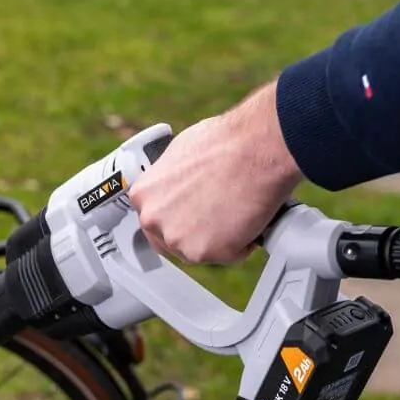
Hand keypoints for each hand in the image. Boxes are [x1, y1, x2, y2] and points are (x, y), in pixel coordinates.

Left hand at [128, 80, 302, 263]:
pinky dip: (243, 244)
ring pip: (200, 251)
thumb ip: (171, 182)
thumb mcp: (180, 154)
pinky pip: (228, 256)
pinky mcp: (204, 253)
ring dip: (219, 239)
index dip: (178, 217)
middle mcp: (153, 220)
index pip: (154, 220)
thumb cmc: (226, 143)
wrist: (256, 149)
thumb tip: (179, 189)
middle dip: (195, 232)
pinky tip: (248, 218)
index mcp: (143, 195)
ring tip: (236, 210)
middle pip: (173, 241)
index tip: (192, 215)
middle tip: (219, 214)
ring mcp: (177, 239)